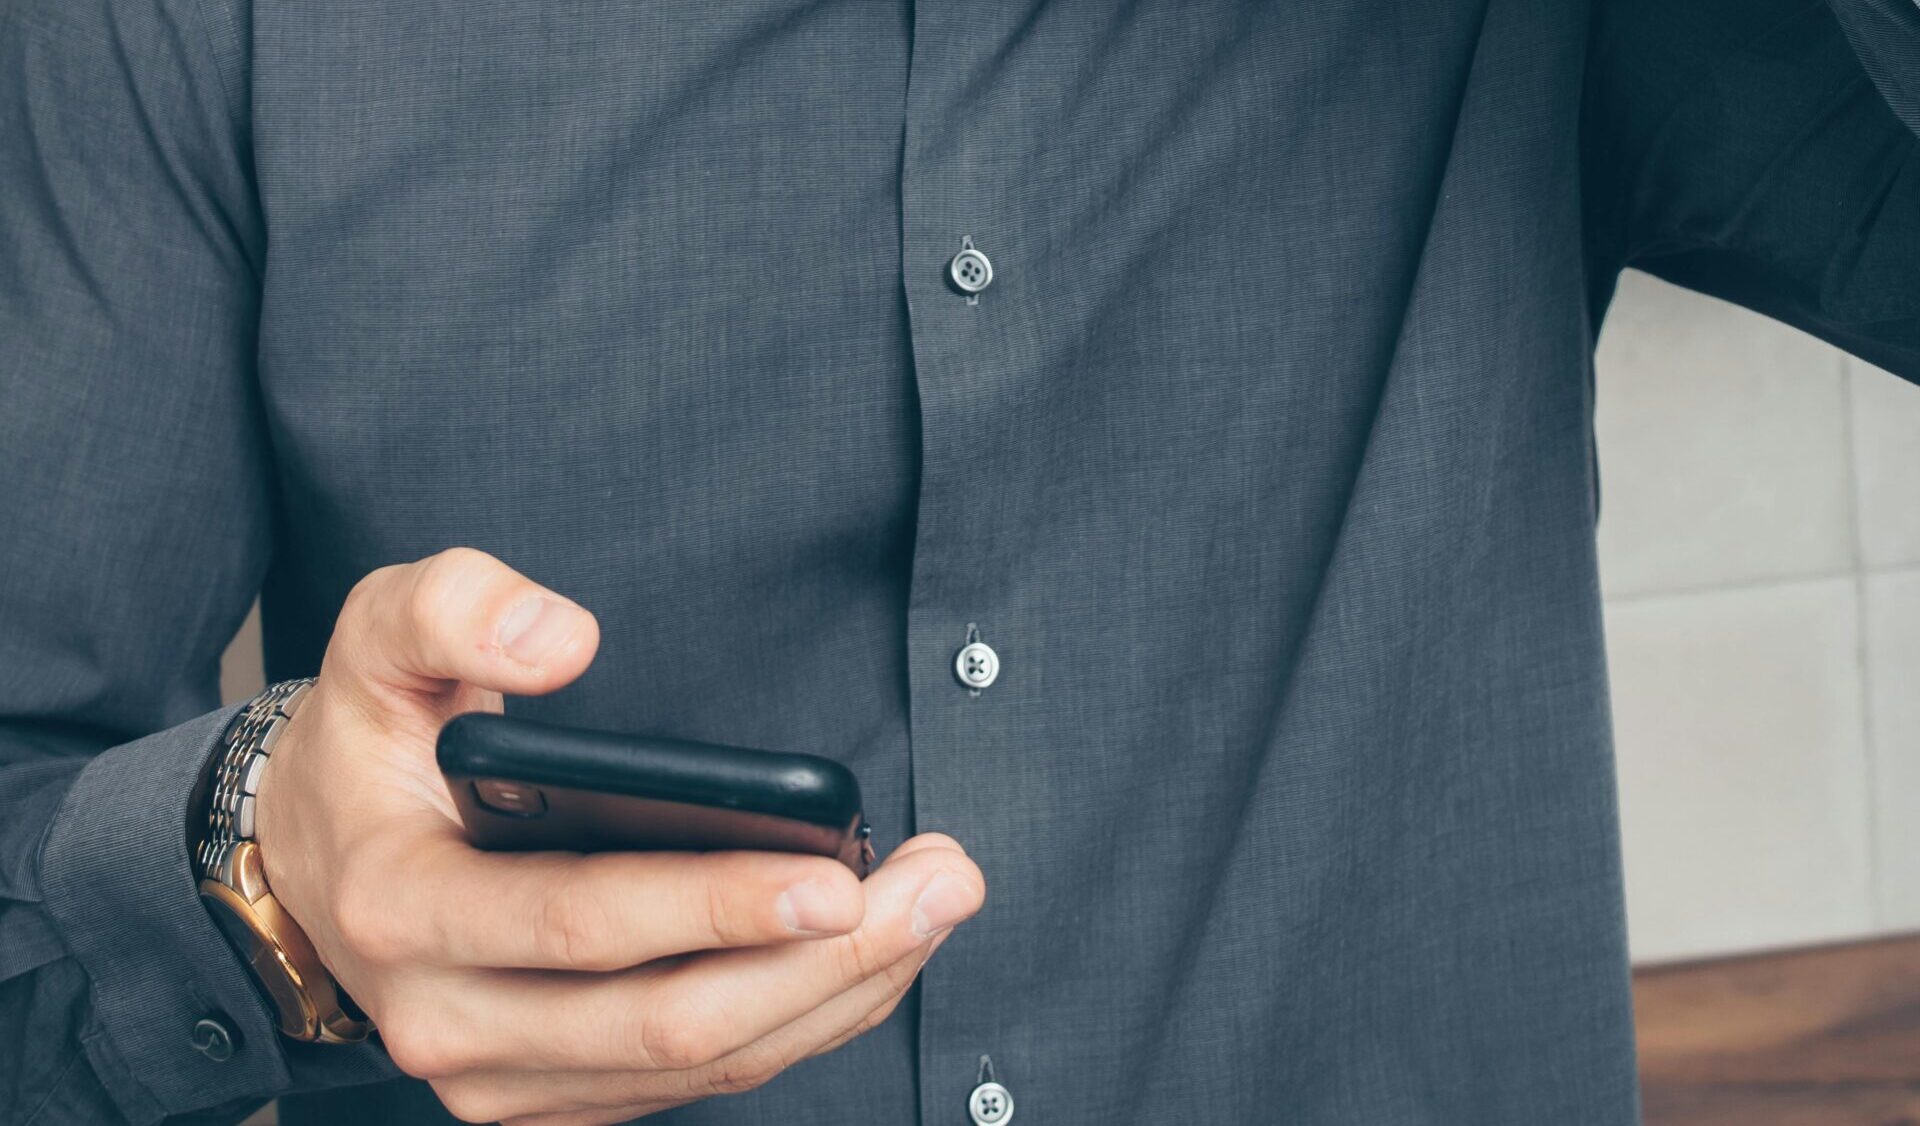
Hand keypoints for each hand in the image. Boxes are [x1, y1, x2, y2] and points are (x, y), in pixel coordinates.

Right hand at [252, 547, 984, 1124]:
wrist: (319, 862)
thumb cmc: (372, 747)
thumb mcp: (376, 645)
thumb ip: (452, 608)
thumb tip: (564, 638)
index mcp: (405, 909)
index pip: (581, 924)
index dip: (715, 907)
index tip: (835, 877)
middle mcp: (451, 1021)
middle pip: (670, 1021)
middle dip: (827, 960)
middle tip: (940, 884)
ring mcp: (506, 1076)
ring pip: (702, 1064)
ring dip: (839, 993)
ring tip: (934, 907)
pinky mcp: (559, 1093)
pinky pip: (700, 1078)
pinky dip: (803, 1019)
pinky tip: (875, 953)